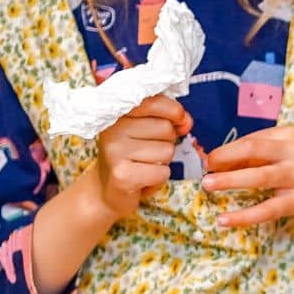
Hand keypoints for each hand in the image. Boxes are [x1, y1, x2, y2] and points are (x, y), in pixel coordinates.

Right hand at [90, 95, 189, 218]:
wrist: (107, 190)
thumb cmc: (132, 157)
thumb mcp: (146, 131)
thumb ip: (168, 119)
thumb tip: (186, 121)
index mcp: (117, 114)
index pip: (154, 102)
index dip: (174, 111)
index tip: (177, 120)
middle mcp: (113, 130)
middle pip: (166, 128)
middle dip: (166, 142)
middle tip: (147, 152)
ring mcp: (115, 152)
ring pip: (167, 151)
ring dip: (163, 162)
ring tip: (143, 165)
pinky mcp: (122, 175)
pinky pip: (163, 172)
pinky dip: (159, 178)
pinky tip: (142, 179)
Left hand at [202, 125, 293, 227]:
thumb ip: (265, 152)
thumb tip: (225, 159)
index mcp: (289, 136)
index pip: (251, 140)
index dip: (227, 150)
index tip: (208, 159)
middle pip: (252, 150)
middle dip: (224, 158)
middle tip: (204, 168)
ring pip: (257, 177)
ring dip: (230, 181)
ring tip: (208, 186)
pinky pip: (266, 209)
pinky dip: (243, 215)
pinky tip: (225, 219)